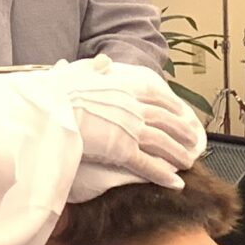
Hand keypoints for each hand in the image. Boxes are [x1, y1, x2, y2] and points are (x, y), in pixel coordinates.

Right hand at [57, 56, 205, 190]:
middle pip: (165, 119)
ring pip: (162, 142)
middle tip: (192, 138)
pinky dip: (164, 175)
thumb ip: (94, 68)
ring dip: (178, 153)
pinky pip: (148, 165)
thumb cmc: (60, 92)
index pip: (156, 96)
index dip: (172, 105)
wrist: (51, 111)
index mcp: (124, 86)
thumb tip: (105, 61)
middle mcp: (134, 106)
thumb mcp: (78, 72)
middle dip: (181, 130)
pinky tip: (176, 183)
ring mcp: (131, 128)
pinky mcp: (124, 150)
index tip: (181, 111)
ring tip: (188, 162)